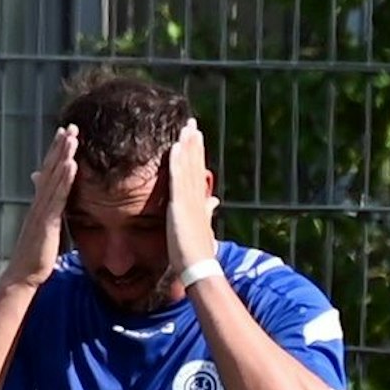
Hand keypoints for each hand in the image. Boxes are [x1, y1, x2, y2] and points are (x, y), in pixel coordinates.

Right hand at [1, 125, 77, 288]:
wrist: (23, 275)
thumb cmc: (34, 255)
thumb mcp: (43, 229)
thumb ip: (47, 212)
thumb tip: (50, 205)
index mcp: (39, 204)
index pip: (48, 173)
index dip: (56, 153)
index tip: (65, 134)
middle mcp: (38, 203)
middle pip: (50, 169)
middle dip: (60, 147)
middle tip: (70, 126)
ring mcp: (41, 211)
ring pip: (54, 179)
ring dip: (63, 156)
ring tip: (72, 137)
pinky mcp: (46, 222)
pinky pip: (58, 197)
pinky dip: (65, 180)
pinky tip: (72, 165)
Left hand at [166, 118, 218, 274]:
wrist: (198, 266)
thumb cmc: (198, 252)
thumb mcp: (203, 227)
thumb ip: (206, 211)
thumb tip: (214, 201)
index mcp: (199, 200)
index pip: (197, 171)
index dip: (197, 153)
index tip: (195, 136)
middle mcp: (196, 196)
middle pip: (195, 164)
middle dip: (194, 142)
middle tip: (192, 123)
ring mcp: (189, 199)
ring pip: (188, 167)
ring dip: (187, 146)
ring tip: (186, 127)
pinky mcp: (180, 205)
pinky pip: (178, 178)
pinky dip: (177, 162)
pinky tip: (175, 146)